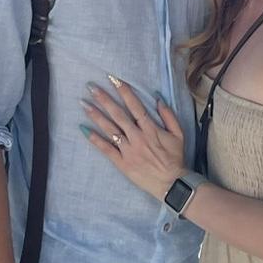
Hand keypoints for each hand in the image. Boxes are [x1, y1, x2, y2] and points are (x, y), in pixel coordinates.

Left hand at [83, 75, 187, 200]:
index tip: (113, 79)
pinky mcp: (122, 163)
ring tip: (84, 104)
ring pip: (110, 129)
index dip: (124, 91)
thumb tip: (158, 98)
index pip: (135, 106)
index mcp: (150, 128)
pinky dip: (96, 140)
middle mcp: (137, 137)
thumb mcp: (178, 134)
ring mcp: (128, 150)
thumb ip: (169, 116)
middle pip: (118, 114)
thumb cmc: (175, 158)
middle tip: (91, 87)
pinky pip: (106, 149)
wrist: (171, 183)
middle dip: (104, 99)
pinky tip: (85, 130)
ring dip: (96, 116)